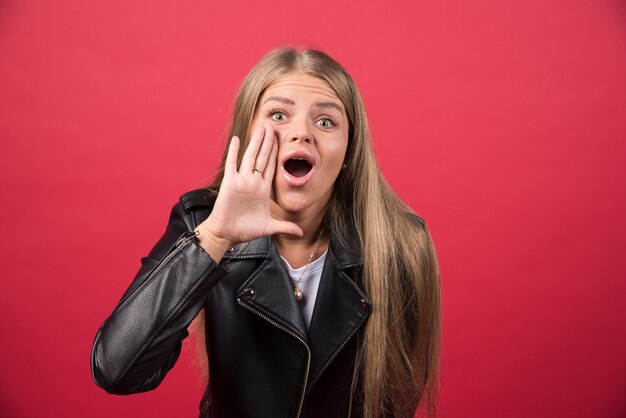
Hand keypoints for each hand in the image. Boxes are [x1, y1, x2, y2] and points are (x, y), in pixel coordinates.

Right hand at [196, 124, 302, 250]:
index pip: (271, 166)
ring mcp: (241, 181)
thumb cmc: (245, 230)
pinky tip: (237, 139)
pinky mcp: (230, 182)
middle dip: (268, 142)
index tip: (281, 139)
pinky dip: (234, 151)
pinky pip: (232, 164)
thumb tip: (301, 234)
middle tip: (272, 126)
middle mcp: (253, 182)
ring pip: (250, 157)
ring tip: (261, 127)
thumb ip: (285, 227)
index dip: (276, 152)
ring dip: (256, 142)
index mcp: (262, 189)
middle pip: (262, 157)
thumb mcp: (269, 227)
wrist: (226, 234)